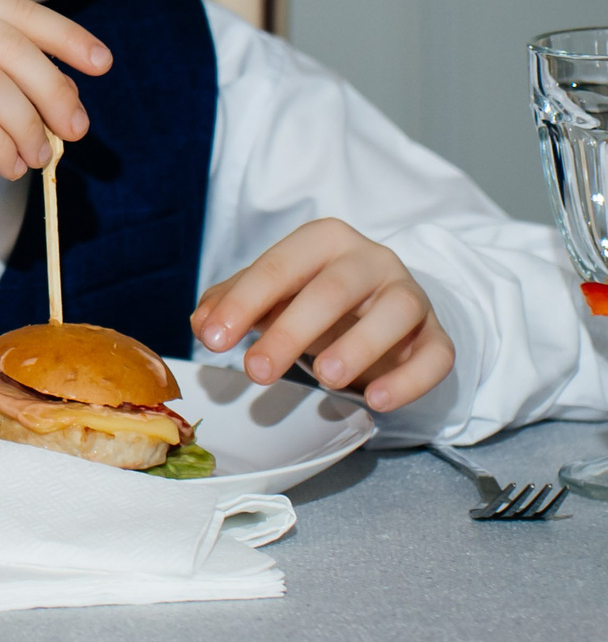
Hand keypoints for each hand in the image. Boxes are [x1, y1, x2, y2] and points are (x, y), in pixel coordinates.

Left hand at [191, 218, 453, 411]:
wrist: (383, 304)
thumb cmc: (313, 297)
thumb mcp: (270, 292)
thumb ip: (230, 303)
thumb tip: (203, 325)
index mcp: (322, 240)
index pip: (278, 267)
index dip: (243, 303)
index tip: (213, 339)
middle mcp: (371, 260)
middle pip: (332, 291)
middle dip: (291, 332)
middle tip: (256, 371)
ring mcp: (410, 295)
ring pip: (394, 314)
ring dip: (358, 347)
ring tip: (323, 379)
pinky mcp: (437, 334)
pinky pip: (435, 354)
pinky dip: (410, 379)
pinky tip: (377, 400)